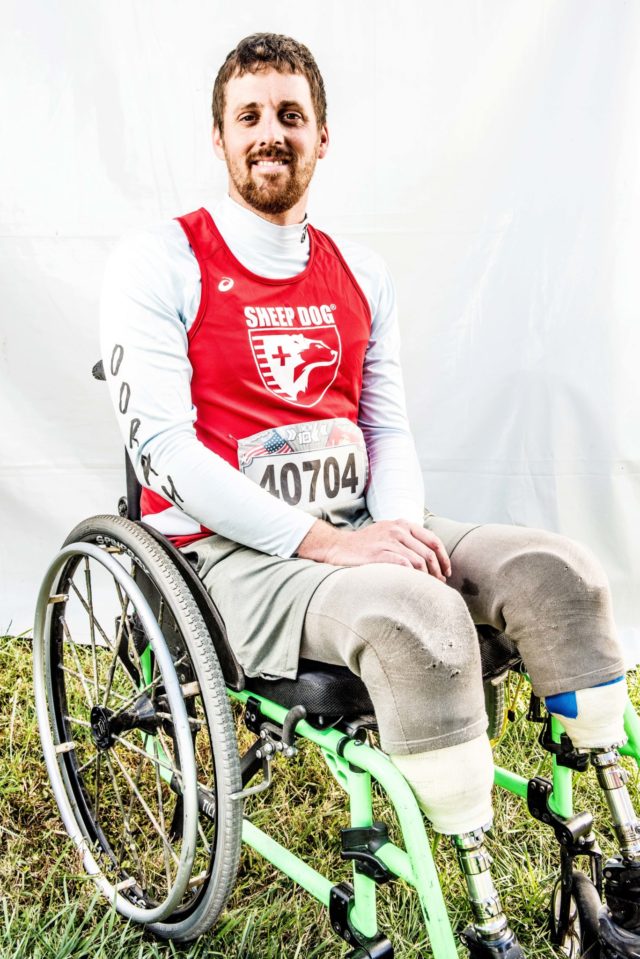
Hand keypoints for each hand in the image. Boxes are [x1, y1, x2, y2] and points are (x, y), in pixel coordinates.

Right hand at [296, 518, 450, 580]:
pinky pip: (405, 566)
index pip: (433, 540)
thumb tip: (428, 559)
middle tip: (439, 584)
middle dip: (437, 571)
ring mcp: (389, 541)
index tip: (446, 571)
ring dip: (428, 577)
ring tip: (428, 588)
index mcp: (403, 524)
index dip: (443, 558)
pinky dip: (414, 577)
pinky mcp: (380, 554)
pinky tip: (415, 586)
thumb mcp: (388, 532)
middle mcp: (398, 530)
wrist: (339, 546)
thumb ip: (406, 539)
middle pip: (428, 553)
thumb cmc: (365, 544)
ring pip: (419, 561)